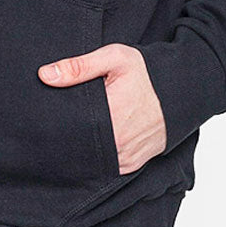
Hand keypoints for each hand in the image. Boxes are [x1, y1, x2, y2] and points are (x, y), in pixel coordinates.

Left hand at [38, 43, 167, 173]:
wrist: (180, 93)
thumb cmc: (147, 74)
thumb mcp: (114, 59)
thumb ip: (79, 66)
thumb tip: (45, 75)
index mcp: (110, 116)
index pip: (69, 128)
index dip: (55, 123)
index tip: (46, 116)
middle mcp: (117, 143)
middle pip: (77, 147)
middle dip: (66, 136)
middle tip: (55, 124)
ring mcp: (124, 158)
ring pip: (90, 160)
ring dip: (80, 148)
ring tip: (72, 132)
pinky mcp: (130, 166)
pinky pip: (105, 167)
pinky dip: (95, 157)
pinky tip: (89, 142)